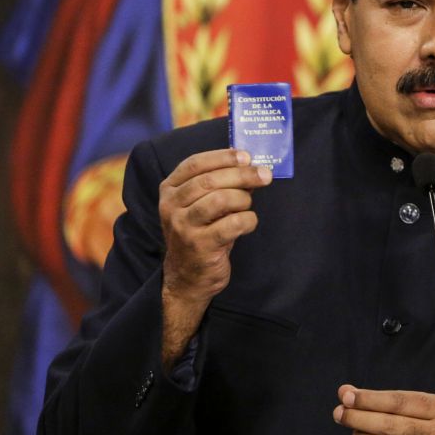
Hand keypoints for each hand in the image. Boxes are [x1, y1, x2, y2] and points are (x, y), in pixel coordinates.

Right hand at [158, 149, 271, 362]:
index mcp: (169, 190)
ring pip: (221, 199)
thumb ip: (218, 185)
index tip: (247, 156)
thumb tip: (251, 166)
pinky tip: (249, 223)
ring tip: (248, 205)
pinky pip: (232, 224)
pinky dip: (247, 220)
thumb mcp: (201, 206)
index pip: (195, 163)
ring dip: (243, 199)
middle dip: (242, 174)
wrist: (187, 278)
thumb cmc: (201, 234)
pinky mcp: (200, 245)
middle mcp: (171, 206)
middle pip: (210, 180)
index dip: (223, 156)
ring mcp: (183, 226)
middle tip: (265, 175)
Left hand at [332, 384, 434, 434]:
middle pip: (387, 425)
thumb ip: (385, 399)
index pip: (397, 402)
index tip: (346, 397)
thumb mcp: (420, 409)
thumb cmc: (431, 432)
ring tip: (356, 432)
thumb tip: (345, 392)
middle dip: (358, 417)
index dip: (368, 399)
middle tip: (340, 413)